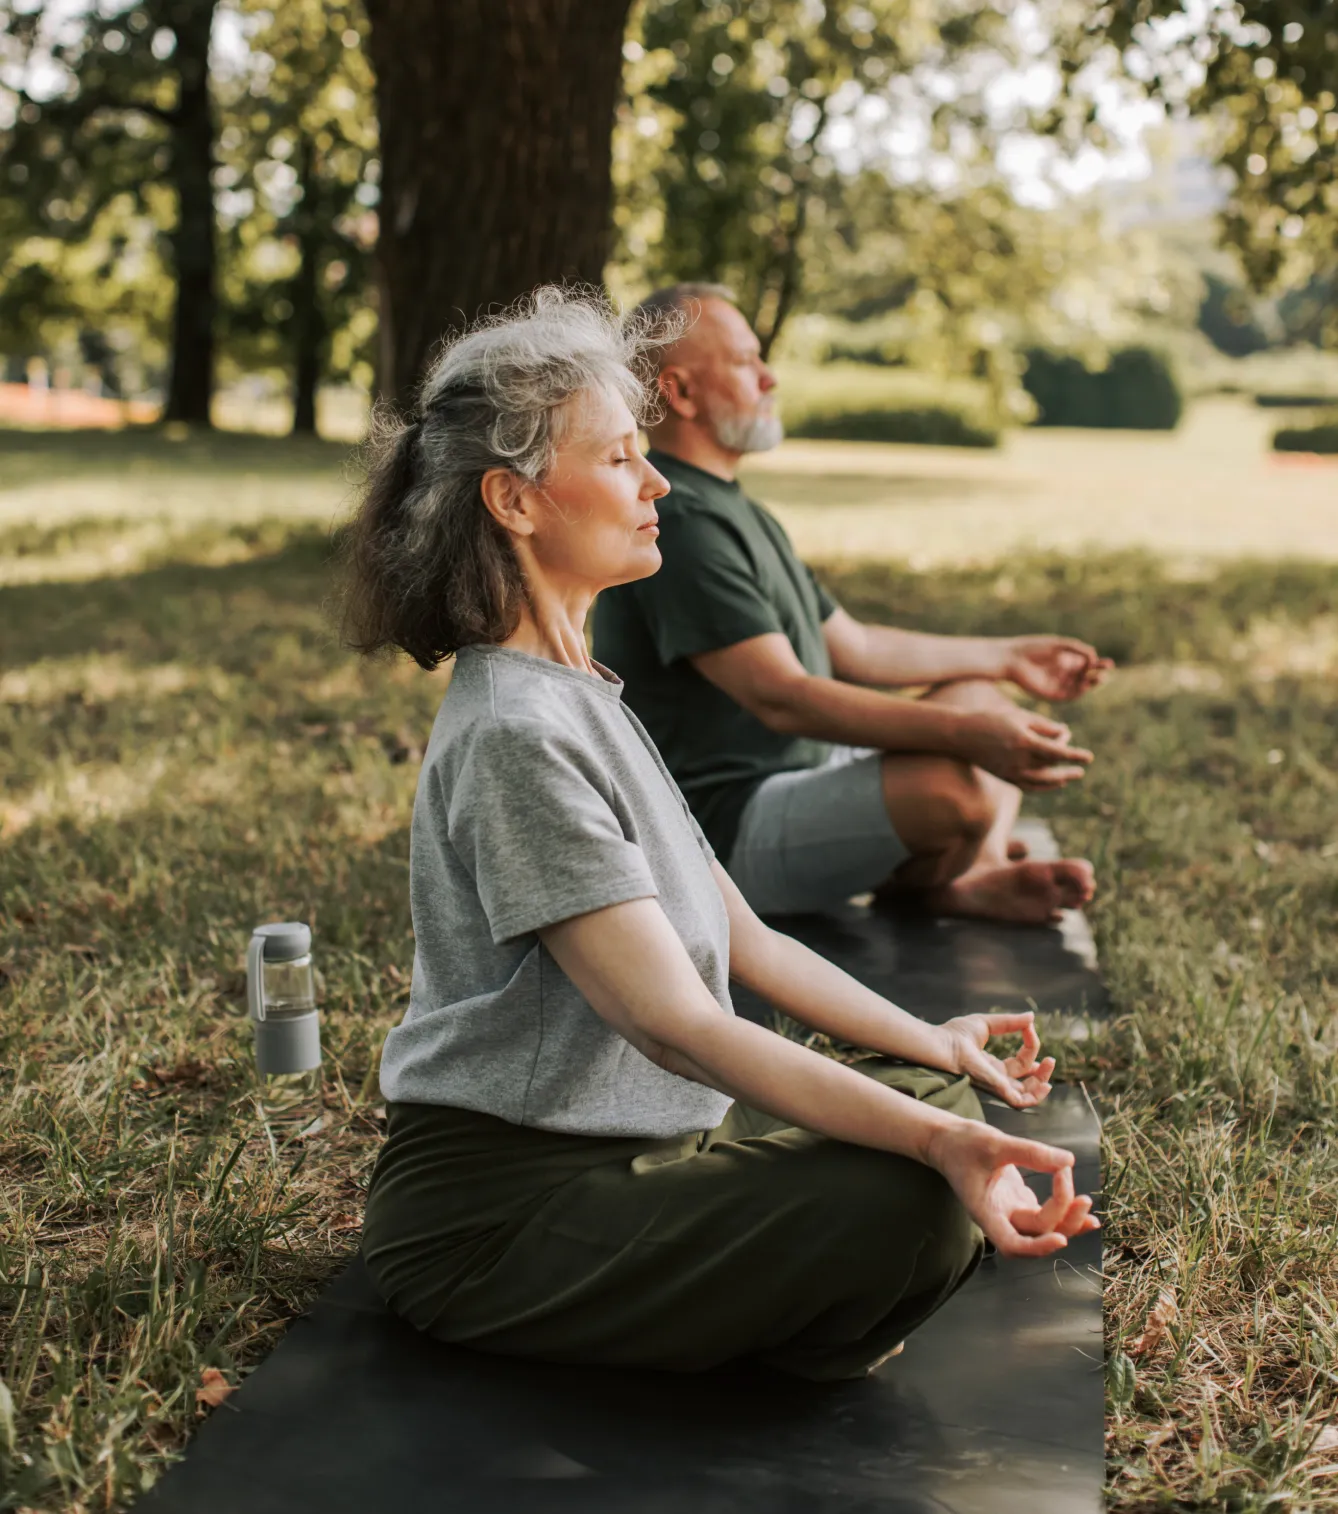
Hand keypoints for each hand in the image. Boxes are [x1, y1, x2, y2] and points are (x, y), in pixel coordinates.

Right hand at [925, 1119, 1098, 1257]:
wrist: (946, 1140)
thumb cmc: (962, 1143)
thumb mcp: (994, 1143)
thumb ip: (1031, 1153)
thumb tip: (1069, 1160)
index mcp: (986, 1212)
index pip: (1012, 1245)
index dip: (1037, 1248)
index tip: (1060, 1239)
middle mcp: (999, 1217)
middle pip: (1036, 1235)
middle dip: (1064, 1221)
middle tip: (1082, 1198)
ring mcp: (1009, 1210)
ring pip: (1043, 1228)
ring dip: (1068, 1220)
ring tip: (1087, 1203)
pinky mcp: (1017, 1200)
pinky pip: (1044, 1214)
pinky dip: (1063, 1210)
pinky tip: (1080, 1203)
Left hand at [937, 1011, 1055, 1108]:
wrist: (942, 1044)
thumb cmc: (955, 1034)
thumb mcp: (988, 1023)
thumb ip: (1009, 1022)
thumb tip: (1031, 1017)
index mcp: (991, 1064)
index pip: (1019, 1062)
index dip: (1030, 1045)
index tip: (1029, 1027)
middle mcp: (995, 1078)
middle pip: (1025, 1082)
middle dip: (1041, 1072)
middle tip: (1050, 1060)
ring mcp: (996, 1085)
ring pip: (1026, 1094)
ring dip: (1042, 1083)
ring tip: (1049, 1066)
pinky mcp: (997, 1089)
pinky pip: (1020, 1101)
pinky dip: (1035, 1096)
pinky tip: (1046, 1084)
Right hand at [959, 706, 1092, 790]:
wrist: (962, 735)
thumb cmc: (991, 719)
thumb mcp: (1019, 716)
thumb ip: (1043, 725)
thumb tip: (1064, 733)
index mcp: (1024, 742)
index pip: (1057, 752)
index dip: (1075, 755)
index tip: (1089, 757)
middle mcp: (1019, 760)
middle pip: (1052, 766)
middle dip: (1068, 764)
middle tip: (1082, 766)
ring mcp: (1011, 772)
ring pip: (1043, 780)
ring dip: (1060, 779)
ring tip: (1072, 776)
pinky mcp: (1005, 777)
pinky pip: (1030, 786)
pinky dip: (1045, 786)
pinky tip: (1056, 783)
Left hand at [1003, 636, 1111, 702]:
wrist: (1012, 659)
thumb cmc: (1033, 648)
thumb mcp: (1059, 645)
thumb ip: (1078, 649)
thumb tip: (1094, 658)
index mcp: (1065, 660)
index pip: (1087, 664)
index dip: (1099, 664)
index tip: (1109, 663)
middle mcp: (1063, 673)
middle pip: (1085, 676)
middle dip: (1097, 674)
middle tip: (1107, 671)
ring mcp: (1057, 684)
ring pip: (1079, 687)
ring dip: (1090, 684)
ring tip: (1099, 678)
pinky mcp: (1050, 694)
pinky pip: (1068, 695)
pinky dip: (1078, 692)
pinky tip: (1085, 686)